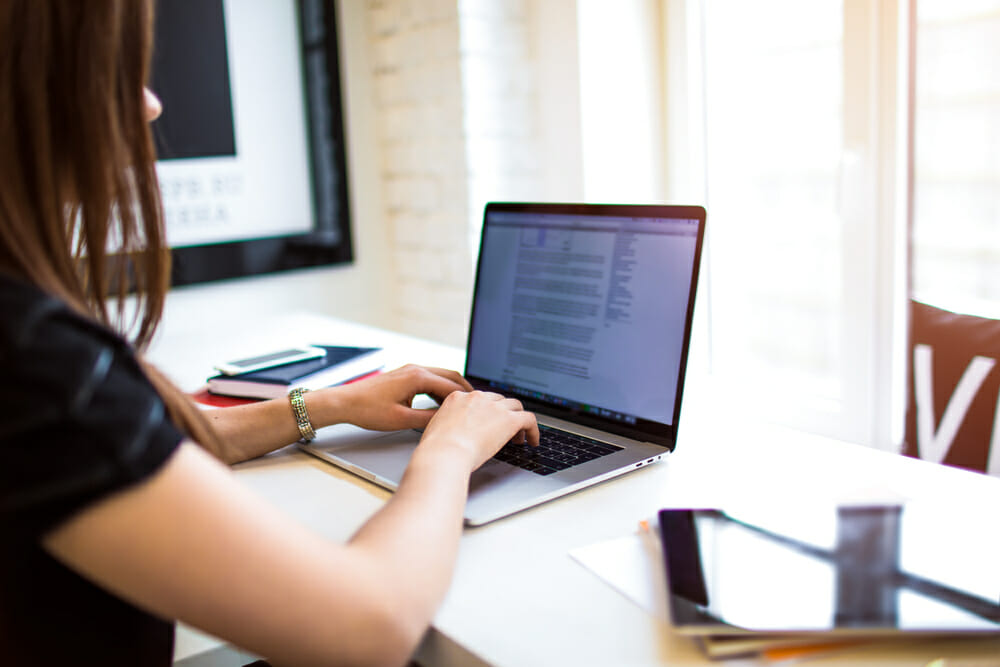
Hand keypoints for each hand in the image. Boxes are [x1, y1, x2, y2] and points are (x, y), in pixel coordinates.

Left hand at [329, 364, 472, 431]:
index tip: (477, 409)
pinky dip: (440, 388)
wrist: (345, 402)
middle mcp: (415, 369)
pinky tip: (442, 402)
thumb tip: (446, 419)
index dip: (465, 399)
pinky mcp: (404, 375)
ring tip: (462, 405)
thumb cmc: (368, 410)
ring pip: (440, 376)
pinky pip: (429, 378)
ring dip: (452, 389)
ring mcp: (409, 370)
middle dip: (464, 390)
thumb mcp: (402, 420)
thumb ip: (427, 418)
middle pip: (450, 376)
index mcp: (417, 377)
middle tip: (477, 404)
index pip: (451, 387)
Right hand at [418, 391, 538, 471]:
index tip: (489, 422)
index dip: (486, 411)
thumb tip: (453, 434)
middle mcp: (477, 397)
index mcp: (458, 398)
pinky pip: (529, 419)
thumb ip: (447, 425)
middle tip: (504, 430)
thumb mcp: (436, 429)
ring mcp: (494, 407)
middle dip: (503, 413)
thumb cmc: (436, 449)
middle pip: (498, 400)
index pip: (478, 399)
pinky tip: (533, 441)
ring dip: (518, 420)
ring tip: (518, 437)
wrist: (445, 453)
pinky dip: (533, 430)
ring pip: (515, 406)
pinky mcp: (509, 419)